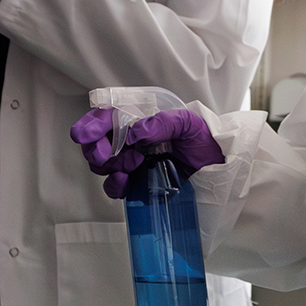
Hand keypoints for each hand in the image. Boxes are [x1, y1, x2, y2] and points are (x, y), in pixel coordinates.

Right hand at [70, 108, 224, 198]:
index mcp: (140, 120)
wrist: (222, 169)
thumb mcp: (189, 123)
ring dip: (110, 166)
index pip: (106, 118)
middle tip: (108, 153)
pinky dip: (114, 184)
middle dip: (96, 149)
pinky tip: (124, 180)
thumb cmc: (206, 140)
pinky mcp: (137, 185)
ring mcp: (132, 164)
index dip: (91, 125)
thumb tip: (135, 131)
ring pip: (101, 166)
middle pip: (96, 144)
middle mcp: (131, 141)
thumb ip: (162, 123)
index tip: (83, 135)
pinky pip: (114, 187)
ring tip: (134, 163)